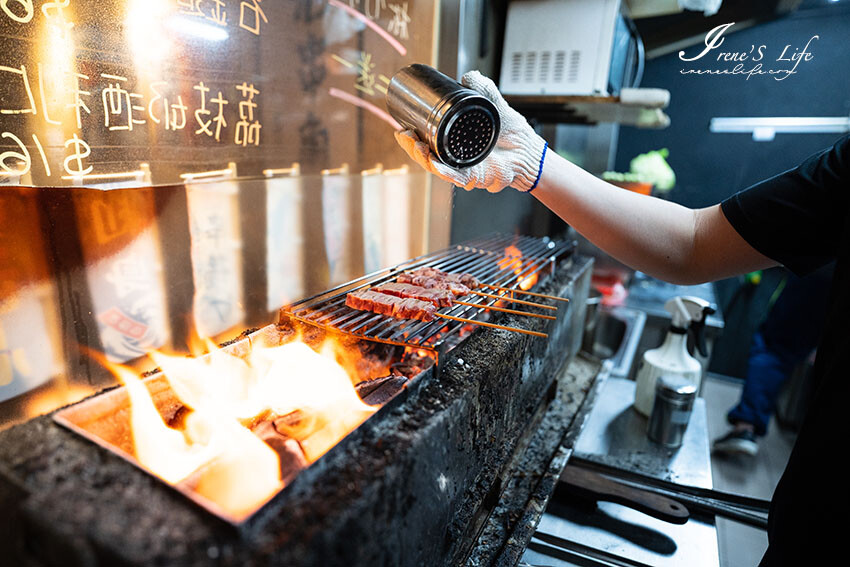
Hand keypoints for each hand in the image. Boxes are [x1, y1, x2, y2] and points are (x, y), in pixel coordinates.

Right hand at [394, 71, 547, 192]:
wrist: (529, 151)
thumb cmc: (512, 134)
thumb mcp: (496, 107)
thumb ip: (484, 89)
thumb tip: (467, 76)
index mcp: (455, 144)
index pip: (427, 143)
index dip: (411, 138)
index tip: (402, 128)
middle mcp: (456, 158)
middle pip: (426, 157)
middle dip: (412, 148)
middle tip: (405, 135)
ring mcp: (464, 169)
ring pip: (437, 168)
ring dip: (423, 158)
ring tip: (417, 145)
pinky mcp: (476, 178)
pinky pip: (457, 177)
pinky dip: (445, 171)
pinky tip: (435, 163)